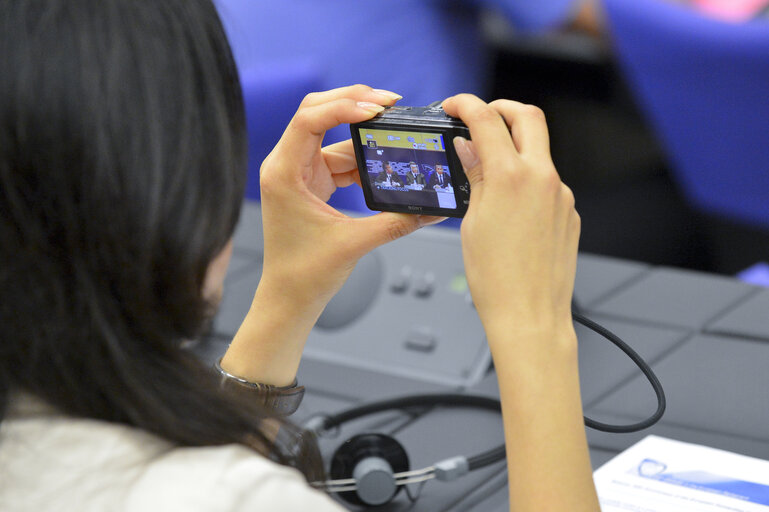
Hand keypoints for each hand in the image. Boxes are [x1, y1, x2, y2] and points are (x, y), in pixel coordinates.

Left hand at [222, 85, 442, 385]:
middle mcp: (286, 165)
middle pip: (318, 113)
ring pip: (331, 134)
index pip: (310, 119)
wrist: (289, 298)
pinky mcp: (311, 182)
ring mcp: (299, 172)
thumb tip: (433, 209)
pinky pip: (338, 157)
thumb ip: (396, 221)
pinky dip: (362, 156)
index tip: (376, 109)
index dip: (343, 106)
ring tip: (395, 129)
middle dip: (354, 103)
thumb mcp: (355, 243)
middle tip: (389, 102)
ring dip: (363, 133)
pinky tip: (384, 160)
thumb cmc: (305, 274)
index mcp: (284, 173)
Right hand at [442, 95, 579, 344]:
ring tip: (488, 172)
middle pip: (528, 117)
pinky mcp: (569, 213)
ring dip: (515, 149)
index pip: (487, 119)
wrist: (530, 316)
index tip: (454, 106)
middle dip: (502, 108)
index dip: (466, 104)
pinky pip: (547, 183)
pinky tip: (509, 206)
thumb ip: (475, 176)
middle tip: (480, 117)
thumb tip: (468, 147)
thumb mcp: (472, 221)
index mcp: (512, 177)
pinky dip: (527, 181)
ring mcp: (561, 196)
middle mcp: (543, 179)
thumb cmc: (497, 280)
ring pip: (539, 152)